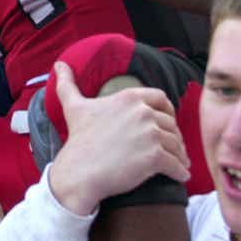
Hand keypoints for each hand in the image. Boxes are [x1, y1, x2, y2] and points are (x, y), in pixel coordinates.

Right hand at [48, 61, 189, 214]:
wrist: (80, 171)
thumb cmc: (79, 139)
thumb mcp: (74, 107)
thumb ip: (68, 84)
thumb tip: (59, 65)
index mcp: (130, 98)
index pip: (161, 99)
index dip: (167, 111)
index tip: (167, 123)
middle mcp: (143, 112)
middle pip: (171, 123)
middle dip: (175, 136)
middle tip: (174, 148)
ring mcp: (151, 134)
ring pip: (176, 144)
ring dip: (180, 155)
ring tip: (180, 163)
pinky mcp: (155, 157)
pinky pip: (177, 164)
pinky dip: (181, 171)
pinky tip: (181, 175)